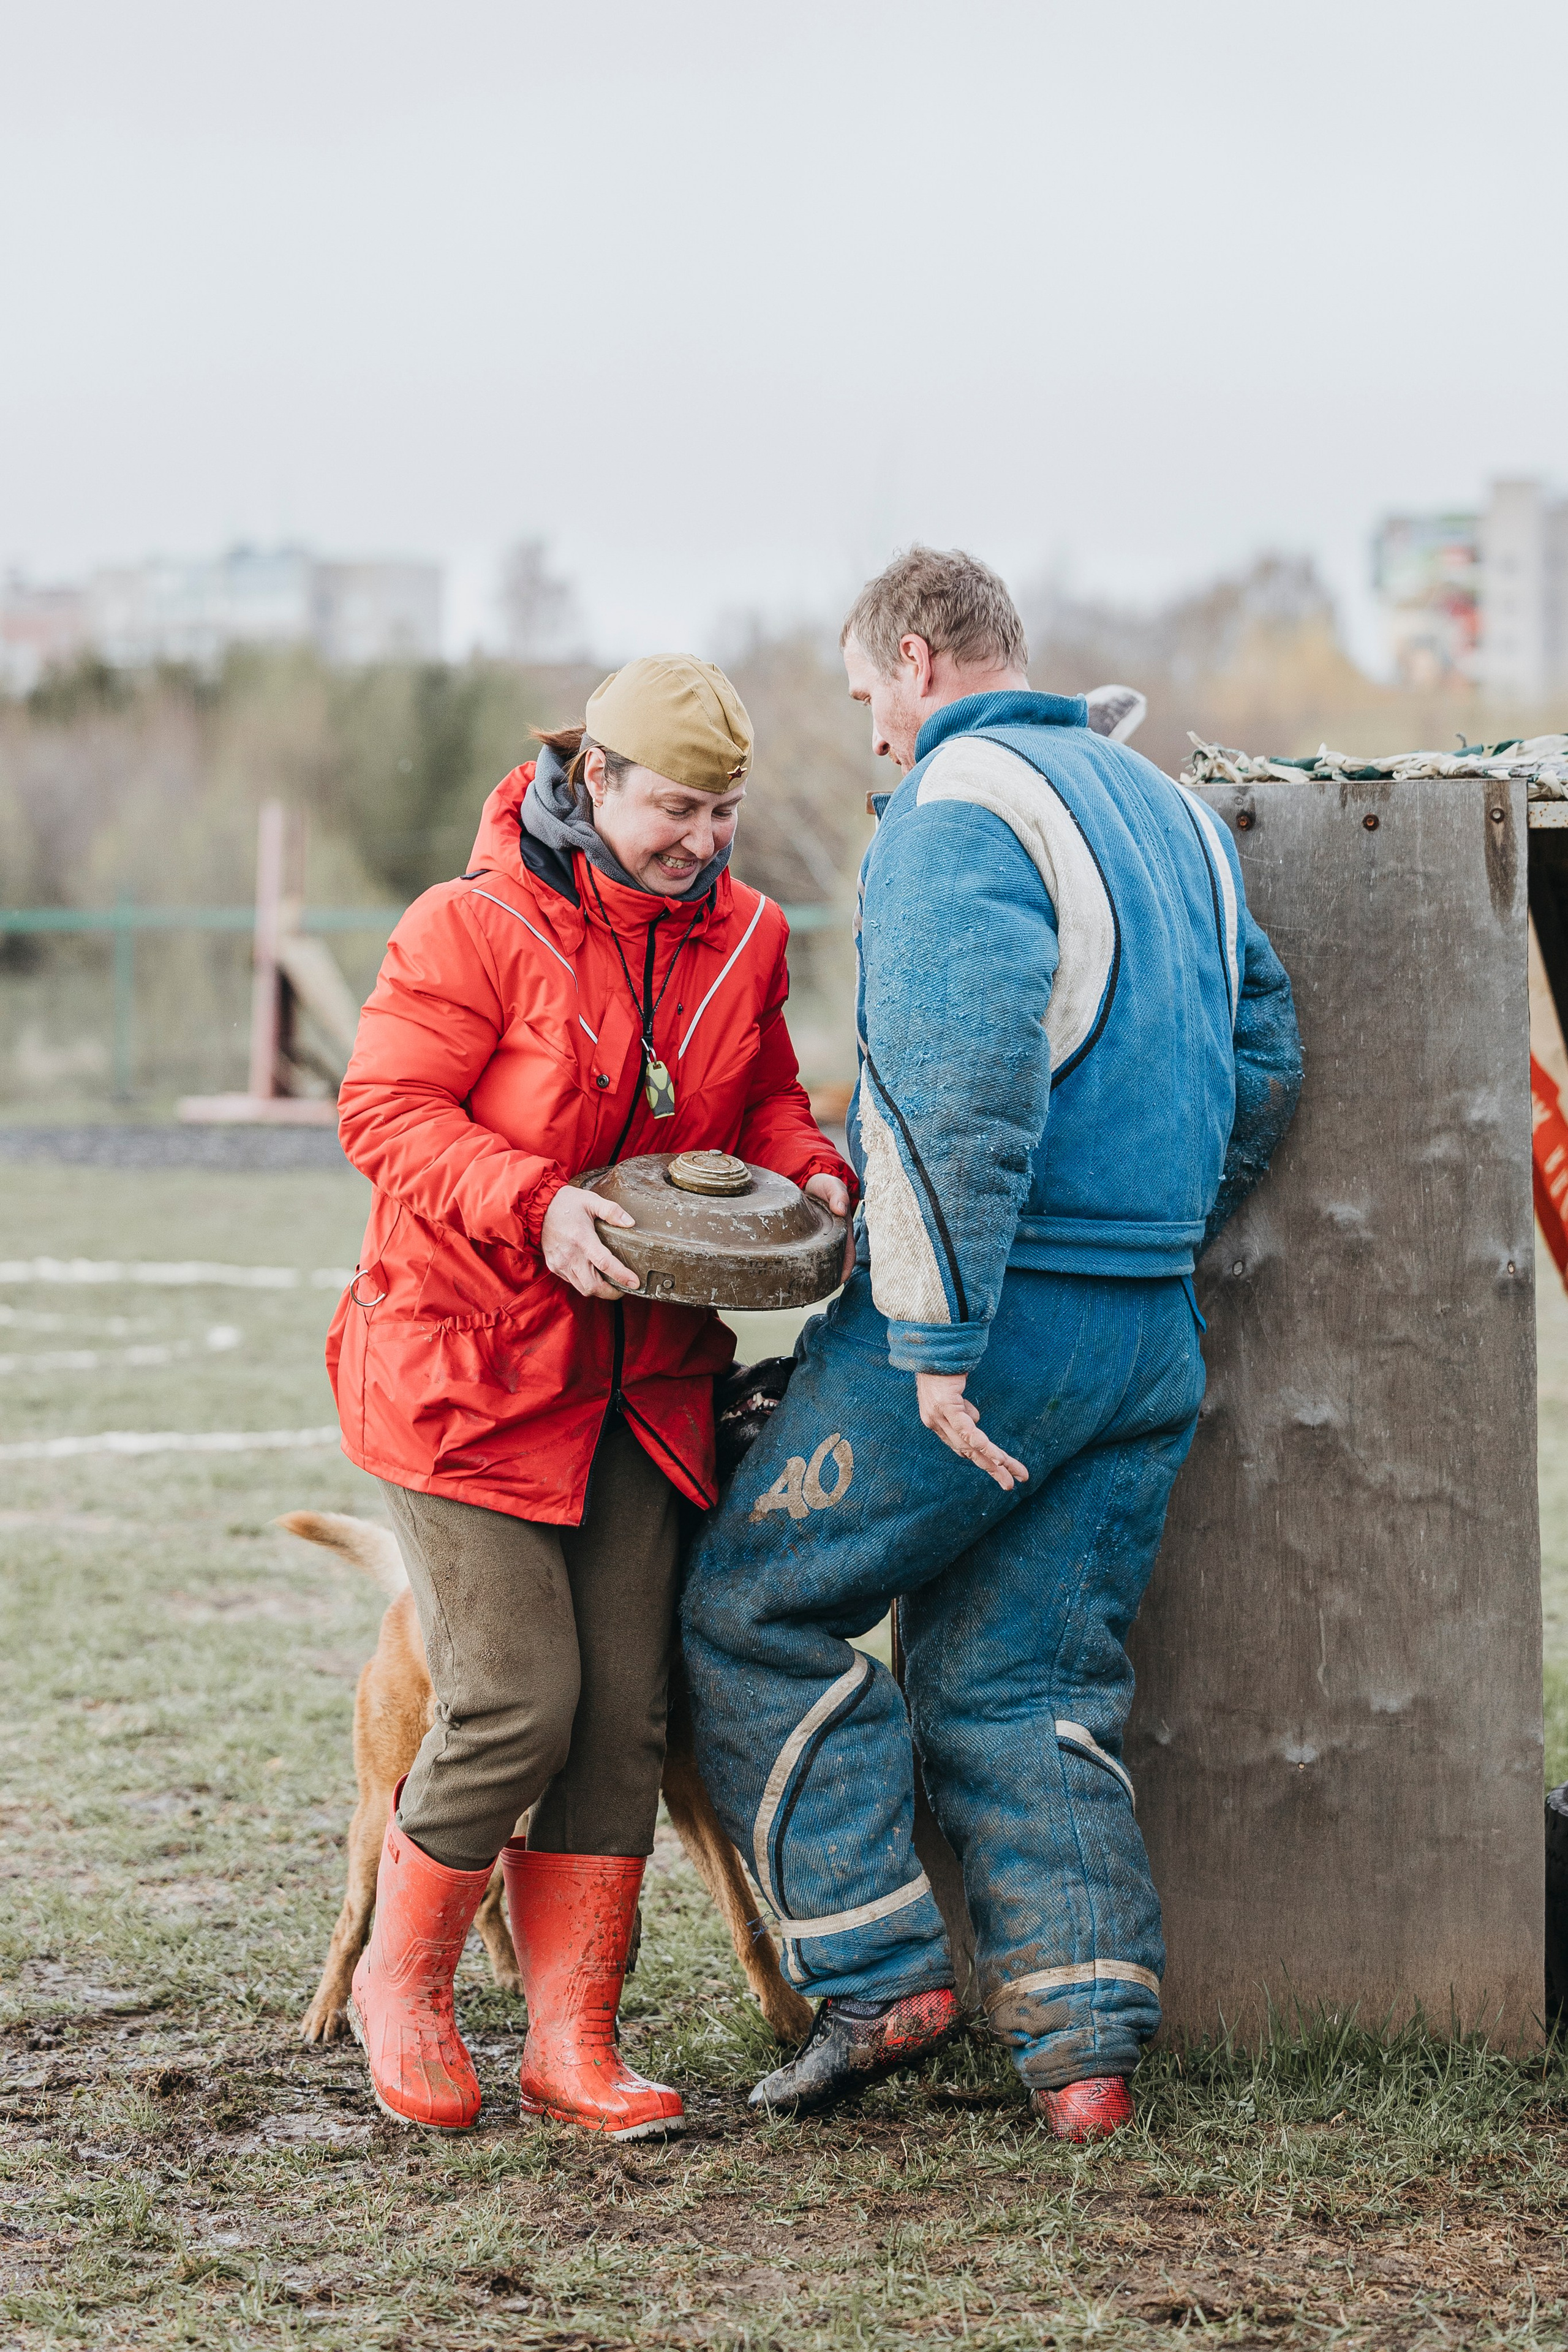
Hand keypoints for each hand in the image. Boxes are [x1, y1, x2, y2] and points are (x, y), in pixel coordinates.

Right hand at [541, 1185, 640, 1301]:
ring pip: (582, 1288)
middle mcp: (570, 1255)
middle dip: (611, 1292)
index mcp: (582, 1239)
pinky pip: (572, 1281)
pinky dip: (584, 1282)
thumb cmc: (565, 1203)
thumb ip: (612, 1211)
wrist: (538, 1207)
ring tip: (610, 1283)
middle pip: (593, 1286)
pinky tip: (592, 1273)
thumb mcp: (591, 1200)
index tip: (634, 1282)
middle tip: (624, 1287)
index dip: (621, 1275)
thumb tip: (630, 1222)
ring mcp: (560, 1263)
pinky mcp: (554, 1266)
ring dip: (598, 1289)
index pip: (604, 1263)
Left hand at [804, 1172, 855, 1280]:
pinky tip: (794, 1273)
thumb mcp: (831, 1185)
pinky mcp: (810, 1239)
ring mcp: (822, 1239)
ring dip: (818, 1274)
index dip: (845, 1269)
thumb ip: (837, 1193)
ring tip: (804, 1289)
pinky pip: (810, 1255)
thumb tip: (841, 1209)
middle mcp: (834, 1237)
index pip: (848, 1254)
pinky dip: (806, 1265)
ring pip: (823, 1262)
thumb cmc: (823, 1184)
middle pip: (835, 1263)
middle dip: (829, 1278)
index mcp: (843, 1229)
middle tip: (815, 1291)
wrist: (808, 1178)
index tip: (838, 1281)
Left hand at [915, 1371, 1028, 1492]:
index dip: (980, 1458)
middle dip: (991, 1469)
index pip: (961, 1445)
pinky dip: (982, 1444)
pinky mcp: (945, 1406)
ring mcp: (938, 1416)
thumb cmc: (942, 1366)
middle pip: (967, 1452)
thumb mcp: (953, 1391)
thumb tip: (975, 1419)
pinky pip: (966, 1430)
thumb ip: (962, 1407)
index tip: (998, 1467)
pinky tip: (996, 1457)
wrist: (929, 1346)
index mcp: (937, 1420)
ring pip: (969, 1446)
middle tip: (1009, 1485)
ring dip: (992, 1462)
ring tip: (1009, 1476)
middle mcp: (935, 1422)